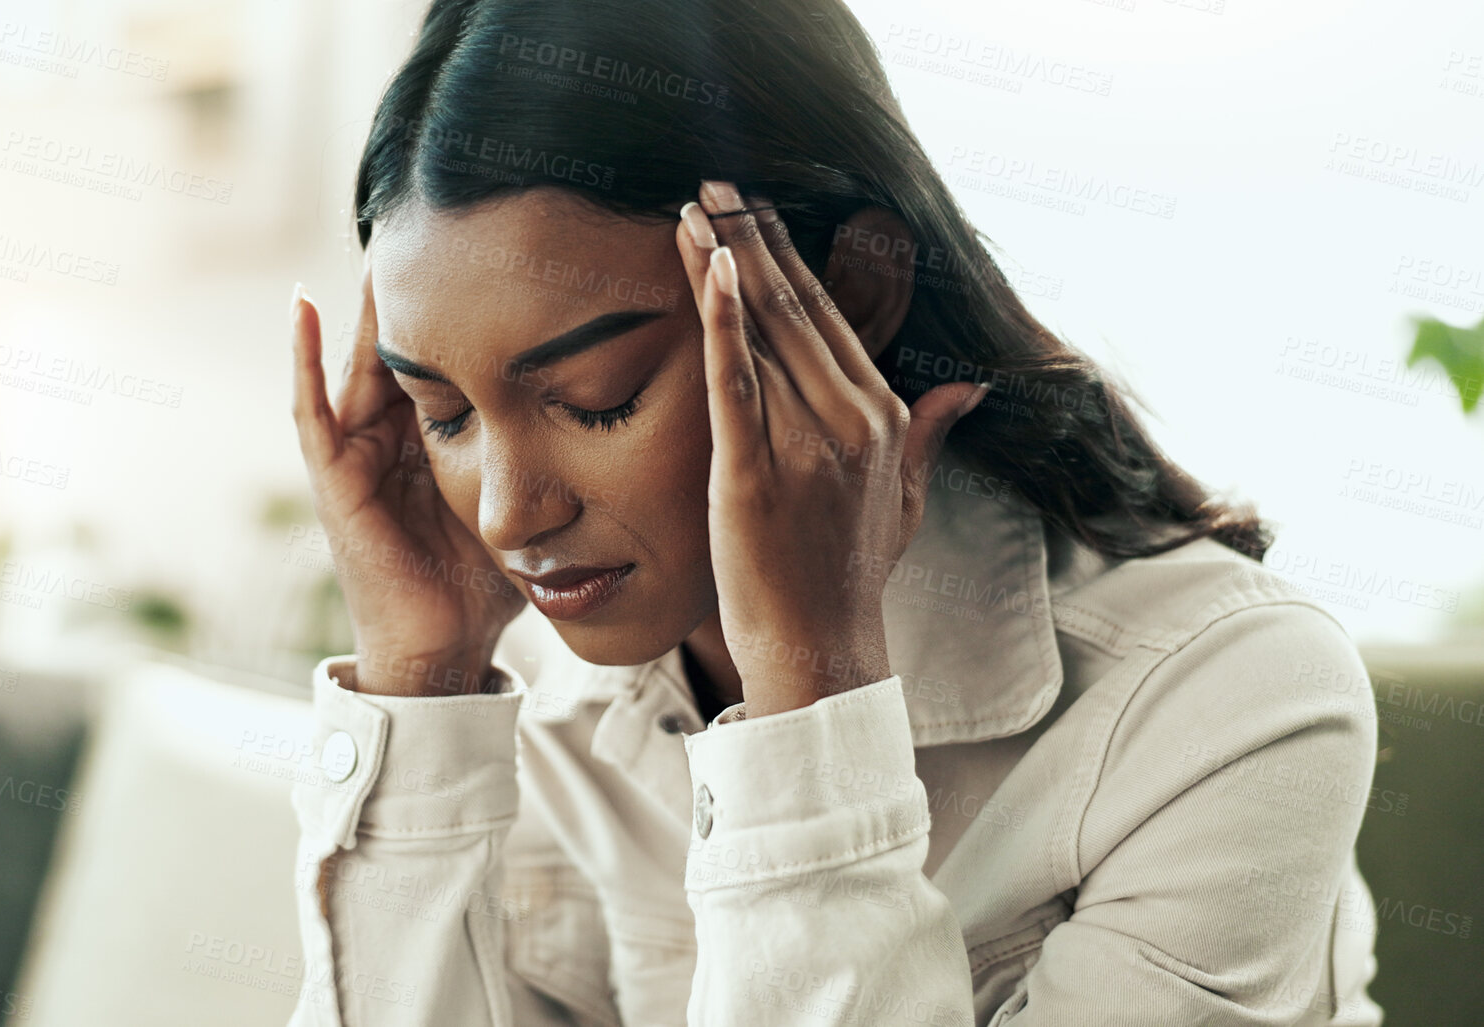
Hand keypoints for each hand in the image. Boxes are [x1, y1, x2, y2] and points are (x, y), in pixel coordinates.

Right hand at [290, 257, 527, 696]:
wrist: (445, 649)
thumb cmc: (487, 580)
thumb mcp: (529, 494)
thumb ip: (557, 451)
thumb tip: (632, 408)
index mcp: (434, 432)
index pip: (444, 346)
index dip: (462, 297)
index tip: (493, 237)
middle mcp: (389, 432)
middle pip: (399, 339)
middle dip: (414, 283)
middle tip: (434, 213)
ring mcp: (354, 452)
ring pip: (356, 357)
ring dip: (364, 299)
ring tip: (378, 236)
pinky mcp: (333, 478)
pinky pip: (310, 407)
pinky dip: (302, 356)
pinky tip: (303, 302)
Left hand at [672, 181, 987, 717]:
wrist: (822, 651)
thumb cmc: (850, 577)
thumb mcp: (905, 500)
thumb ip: (931, 433)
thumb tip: (970, 390)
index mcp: (884, 417)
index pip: (831, 316)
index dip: (788, 257)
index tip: (756, 210)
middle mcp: (852, 420)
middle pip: (795, 307)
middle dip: (752, 238)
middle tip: (715, 184)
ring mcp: (805, 445)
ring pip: (762, 331)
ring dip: (722, 260)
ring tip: (694, 208)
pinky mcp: (755, 473)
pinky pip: (735, 381)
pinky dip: (720, 320)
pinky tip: (705, 267)